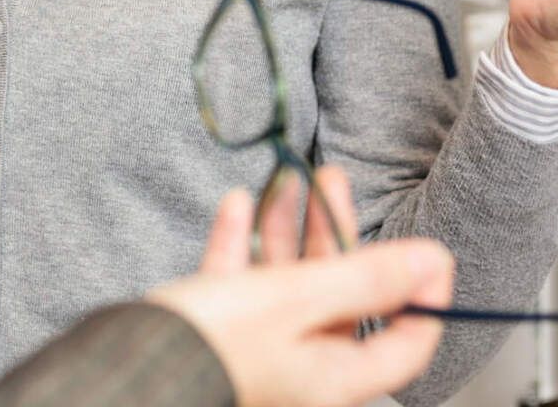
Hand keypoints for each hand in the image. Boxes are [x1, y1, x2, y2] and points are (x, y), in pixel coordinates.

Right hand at [148, 167, 454, 406]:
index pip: (406, 344)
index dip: (423, 296)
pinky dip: (241, 244)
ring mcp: (261, 354)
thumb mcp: (297, 298)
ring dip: (288, 229)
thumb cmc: (212, 343)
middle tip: (333, 180)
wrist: (123, 368)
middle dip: (336, 234)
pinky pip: (242, 286)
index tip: (426, 249)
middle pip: (342, 299)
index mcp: (335, 379)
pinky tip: (237, 205)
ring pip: (289, 284)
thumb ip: (367, 277)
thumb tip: (434, 262)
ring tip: (287, 178)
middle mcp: (304, 372)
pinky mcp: (220, 337)